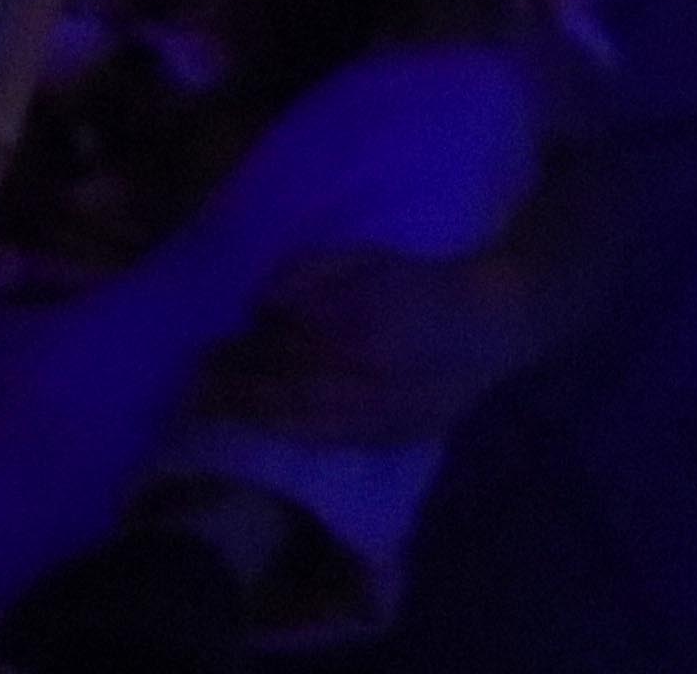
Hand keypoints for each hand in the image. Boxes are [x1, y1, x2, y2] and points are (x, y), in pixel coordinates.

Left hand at [193, 244, 545, 443]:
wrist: (498, 325)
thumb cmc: (431, 283)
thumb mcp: (374, 258)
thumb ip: (318, 271)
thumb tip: (264, 298)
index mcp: (359, 320)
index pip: (285, 339)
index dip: (243, 347)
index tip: (210, 348)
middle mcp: (364, 369)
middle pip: (284, 380)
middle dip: (235, 383)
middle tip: (197, 382)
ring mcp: (378, 407)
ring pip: (299, 414)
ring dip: (249, 412)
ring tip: (210, 409)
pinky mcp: (389, 432)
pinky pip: (328, 437)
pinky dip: (287, 434)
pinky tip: (259, 431)